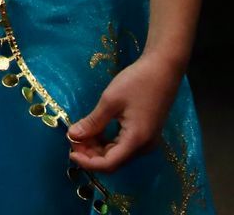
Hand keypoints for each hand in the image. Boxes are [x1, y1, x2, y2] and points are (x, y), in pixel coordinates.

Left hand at [67, 52, 183, 171]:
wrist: (163, 69)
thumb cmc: (137, 82)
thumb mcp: (110, 101)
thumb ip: (93, 122)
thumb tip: (73, 135)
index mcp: (136, 141)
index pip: (109, 164)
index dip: (87, 162)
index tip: (69, 152)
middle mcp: (144, 146)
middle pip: (113, 161)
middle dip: (90, 154)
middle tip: (72, 138)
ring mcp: (146, 141)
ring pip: (117, 153)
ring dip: (97, 147)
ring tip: (79, 133)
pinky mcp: (145, 133)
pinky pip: (123, 145)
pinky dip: (106, 141)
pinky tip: (94, 130)